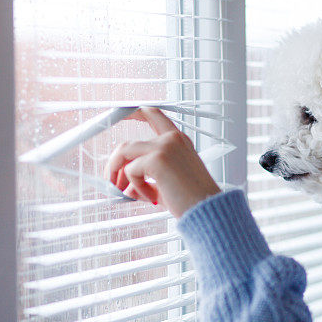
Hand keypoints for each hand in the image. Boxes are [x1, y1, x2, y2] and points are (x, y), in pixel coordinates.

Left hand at [104, 107, 220, 217]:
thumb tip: (126, 188)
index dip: (134, 113)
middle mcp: (171, 139)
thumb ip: (146, 180)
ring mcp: (164, 147)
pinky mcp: (157, 159)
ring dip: (117, 174)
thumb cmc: (193, 199)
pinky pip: (131, 171)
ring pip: (124, 153)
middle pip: (128, 143)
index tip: (122, 116)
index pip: (154, 115)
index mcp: (178, 141)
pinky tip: (152, 197)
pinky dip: (136, 187)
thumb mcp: (167, 184)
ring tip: (123, 192)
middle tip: (115, 184)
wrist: (206, 209)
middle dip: (114, 165)